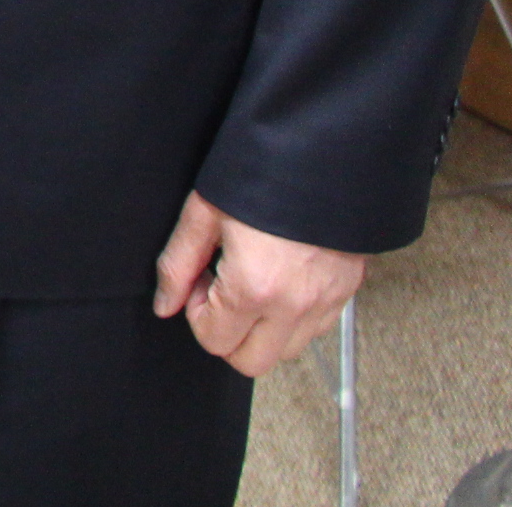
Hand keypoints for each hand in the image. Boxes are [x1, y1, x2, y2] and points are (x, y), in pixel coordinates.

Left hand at [152, 192, 367, 374]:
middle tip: (220, 288)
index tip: (200, 280)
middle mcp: (296, 305)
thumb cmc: (263, 172)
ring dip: (262, 329)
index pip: (214, 341)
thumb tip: (164, 304)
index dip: (196, 312)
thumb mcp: (204, 211)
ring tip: (251, 280)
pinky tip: (280, 278)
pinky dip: (293, 317)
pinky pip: (316, 329)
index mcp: (256, 288)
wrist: (324, 150)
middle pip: (250, 362)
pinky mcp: (347, 291)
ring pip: (286, 351)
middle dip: (227, 334)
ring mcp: (327, 301)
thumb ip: (177, 264)